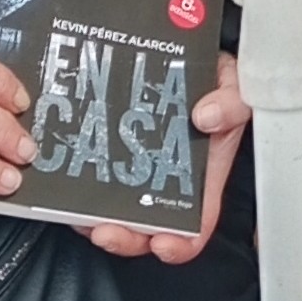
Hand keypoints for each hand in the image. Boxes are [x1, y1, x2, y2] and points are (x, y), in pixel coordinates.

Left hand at [83, 53, 251, 264]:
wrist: (189, 56)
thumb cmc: (216, 82)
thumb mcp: (235, 87)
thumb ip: (232, 102)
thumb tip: (207, 116)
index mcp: (201, 179)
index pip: (195, 227)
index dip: (181, 244)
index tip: (163, 243)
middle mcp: (167, 182)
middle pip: (146, 229)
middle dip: (124, 238)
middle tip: (103, 230)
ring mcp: (137, 172)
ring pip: (113, 212)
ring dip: (93, 220)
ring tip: (76, 212)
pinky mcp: (112, 157)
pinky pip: (91, 183)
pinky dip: (77, 191)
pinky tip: (66, 182)